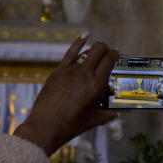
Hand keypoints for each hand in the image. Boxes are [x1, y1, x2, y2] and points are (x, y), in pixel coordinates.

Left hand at [14, 34, 119, 155]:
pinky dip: (79, 42)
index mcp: (97, 85)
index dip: (115, 54)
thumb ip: (106, 116)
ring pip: (86, 51)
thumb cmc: (70, 125)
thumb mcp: (93, 121)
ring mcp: (71, 70)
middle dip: (106, 49)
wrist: (46, 126)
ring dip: (94, 50)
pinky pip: (71, 52)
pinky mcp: (58, 71)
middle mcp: (85, 74)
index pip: (110, 61)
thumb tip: (115, 115)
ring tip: (96, 53)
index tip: (116, 55)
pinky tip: (84, 36)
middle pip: (100, 50)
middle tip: (107, 53)